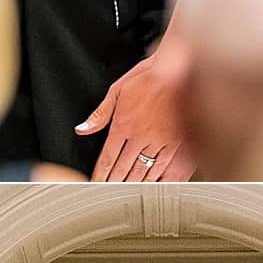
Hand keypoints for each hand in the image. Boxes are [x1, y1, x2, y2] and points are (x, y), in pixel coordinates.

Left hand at [75, 53, 190, 181]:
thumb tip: (83, 128)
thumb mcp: (117, 89)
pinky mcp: (179, 142)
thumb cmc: (150, 75)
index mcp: (123, 125)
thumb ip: (100, 114)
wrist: (178, 68)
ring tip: (128, 193)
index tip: (95, 184)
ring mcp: (161, 141)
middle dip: (114, 183)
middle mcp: (141, 136)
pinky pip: (168, 168)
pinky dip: (159, 180)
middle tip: (108, 194)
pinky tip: (155, 186)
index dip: (100, 174)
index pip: (108, 157)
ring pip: (145, 171)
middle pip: (124, 168)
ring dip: (135, 185)